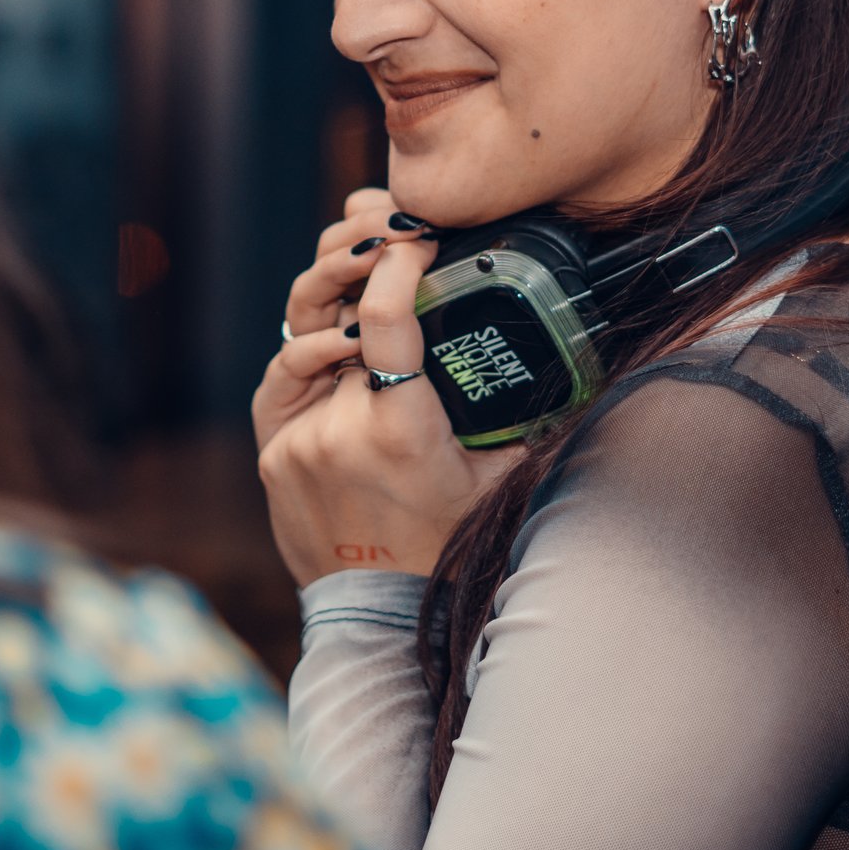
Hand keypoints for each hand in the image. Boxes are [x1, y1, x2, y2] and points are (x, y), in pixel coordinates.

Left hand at [252, 190, 522, 586]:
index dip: (397, 265)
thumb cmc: (446, 542)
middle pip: (347, 322)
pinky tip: (332, 347)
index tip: (416, 239)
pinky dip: (306, 355)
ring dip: (336, 316)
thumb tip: (574, 361)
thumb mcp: (497, 480)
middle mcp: (344, 431)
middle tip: (391, 251)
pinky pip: (283, 377)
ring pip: (308, 343)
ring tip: (363, 299)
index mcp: (404, 431)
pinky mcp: (273, 452)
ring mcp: (300, 441)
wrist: (378, 610)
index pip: (385, 319)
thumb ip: (525, 421)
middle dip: (369, 282)